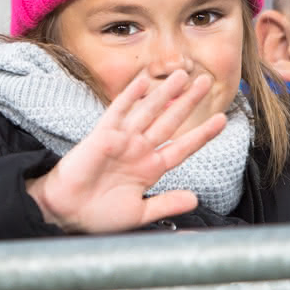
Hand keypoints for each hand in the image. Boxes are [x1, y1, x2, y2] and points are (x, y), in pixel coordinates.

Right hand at [26, 69, 226, 233]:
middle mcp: (139, 150)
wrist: (67, 214)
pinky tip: (144, 81)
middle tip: (206, 82)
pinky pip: (118, 111)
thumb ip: (166, 204)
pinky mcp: (102, 135)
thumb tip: (195, 200)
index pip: (182, 147)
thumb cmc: (98, 215)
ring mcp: (122, 140)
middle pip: (170, 121)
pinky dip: (130, 96)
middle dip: (188, 102)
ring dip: (166, 92)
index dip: (202, 134)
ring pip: (149, 111)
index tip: (222, 121)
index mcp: (150, 169)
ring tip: (184, 74)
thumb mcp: (140, 213)